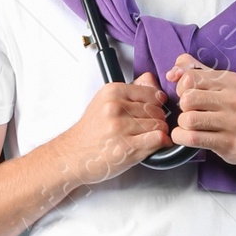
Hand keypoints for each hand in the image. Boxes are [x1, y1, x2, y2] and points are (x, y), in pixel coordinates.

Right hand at [56, 72, 171, 186]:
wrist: (73, 154)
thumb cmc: (91, 131)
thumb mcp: (106, 101)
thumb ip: (132, 89)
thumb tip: (152, 80)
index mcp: (112, 92)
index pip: (152, 93)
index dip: (156, 105)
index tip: (151, 112)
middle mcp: (115, 107)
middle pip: (157, 110)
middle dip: (157, 120)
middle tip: (146, 128)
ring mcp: (121, 127)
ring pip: (160, 125)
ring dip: (158, 133)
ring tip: (145, 137)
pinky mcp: (126, 146)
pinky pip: (158, 138)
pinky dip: (161, 142)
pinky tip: (153, 144)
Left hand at [166, 55, 235, 167]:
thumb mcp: (223, 84)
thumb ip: (196, 70)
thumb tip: (171, 73)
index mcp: (231, 81)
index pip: (190, 77)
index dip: (181, 87)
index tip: (187, 95)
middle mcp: (234, 99)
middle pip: (187, 99)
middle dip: (182, 107)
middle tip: (190, 111)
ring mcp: (232, 122)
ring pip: (188, 119)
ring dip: (182, 124)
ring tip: (190, 125)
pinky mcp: (228, 142)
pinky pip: (192, 138)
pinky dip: (181, 137)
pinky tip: (185, 136)